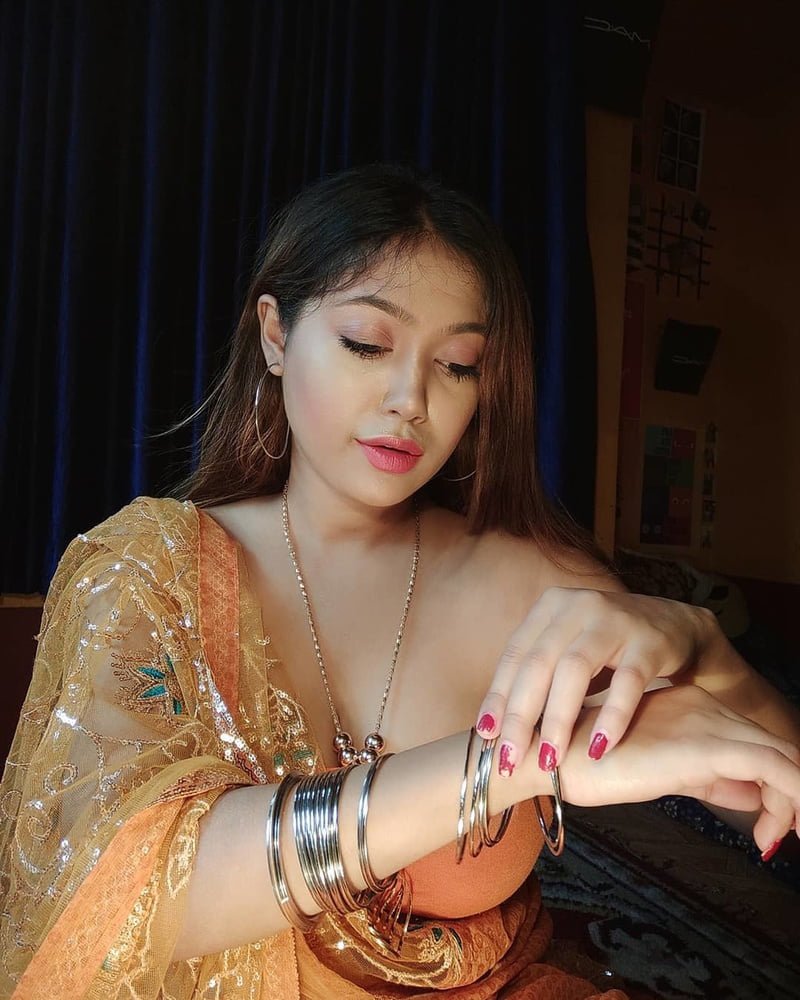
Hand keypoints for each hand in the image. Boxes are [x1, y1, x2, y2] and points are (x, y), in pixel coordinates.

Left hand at [474, 587, 719, 774]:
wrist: (675, 626)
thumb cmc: (607, 646)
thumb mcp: (567, 647)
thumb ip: (537, 675)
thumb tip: (494, 726)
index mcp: (550, 607)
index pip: (515, 654)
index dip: (498, 695)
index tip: (485, 736)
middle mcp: (578, 605)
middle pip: (539, 663)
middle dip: (520, 714)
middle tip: (508, 757)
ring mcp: (615, 620)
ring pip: (575, 670)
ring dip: (558, 718)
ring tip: (550, 758)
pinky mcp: (649, 641)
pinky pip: (627, 681)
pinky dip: (612, 716)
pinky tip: (600, 748)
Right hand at [540, 685, 799, 854]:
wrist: (552, 758)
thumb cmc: (589, 766)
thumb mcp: (660, 771)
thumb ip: (706, 777)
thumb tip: (750, 794)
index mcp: (693, 706)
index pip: (753, 742)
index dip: (773, 786)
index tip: (767, 828)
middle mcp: (706, 707)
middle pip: (776, 748)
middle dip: (791, 796)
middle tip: (780, 837)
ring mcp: (709, 722)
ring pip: (784, 759)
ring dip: (793, 804)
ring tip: (780, 839)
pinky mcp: (709, 745)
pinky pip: (778, 771)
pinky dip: (793, 800)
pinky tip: (776, 837)